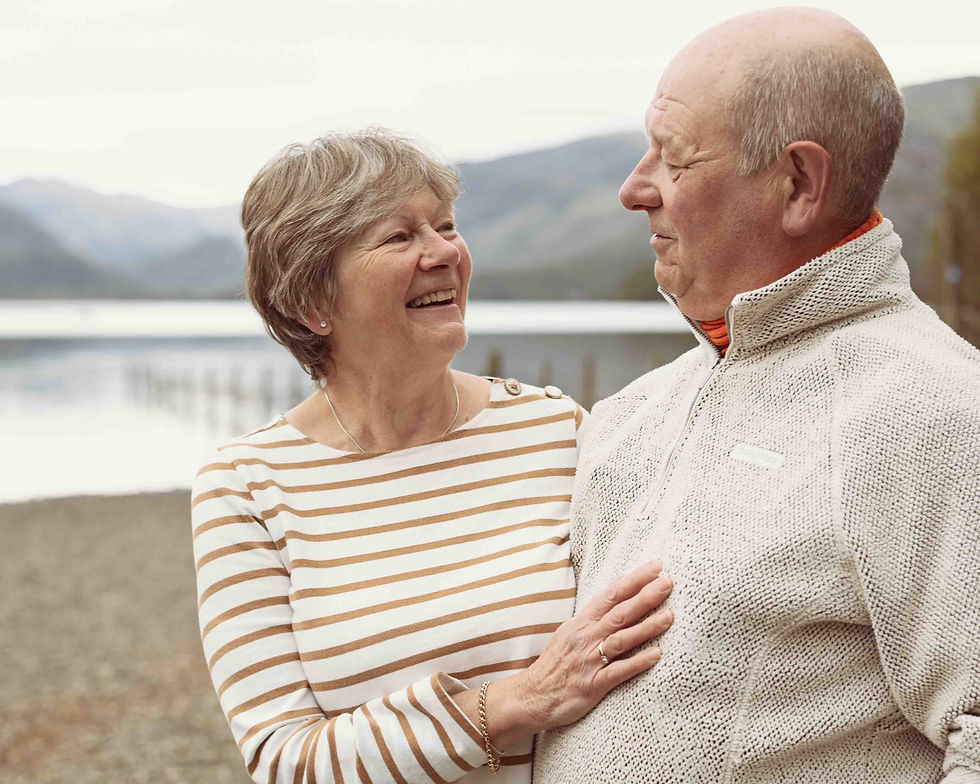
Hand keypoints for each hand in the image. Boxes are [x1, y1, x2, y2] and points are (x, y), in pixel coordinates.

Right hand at [509, 560, 672, 733]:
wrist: (533, 695)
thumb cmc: (557, 662)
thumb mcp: (571, 631)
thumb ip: (595, 615)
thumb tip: (618, 592)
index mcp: (582, 622)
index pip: (611, 594)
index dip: (634, 580)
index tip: (656, 567)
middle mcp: (586, 637)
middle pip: (619, 612)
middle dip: (645, 596)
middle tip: (668, 582)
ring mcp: (589, 660)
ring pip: (621, 639)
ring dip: (646, 626)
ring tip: (669, 616)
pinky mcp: (592, 684)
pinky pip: (618, 671)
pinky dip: (637, 662)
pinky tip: (656, 654)